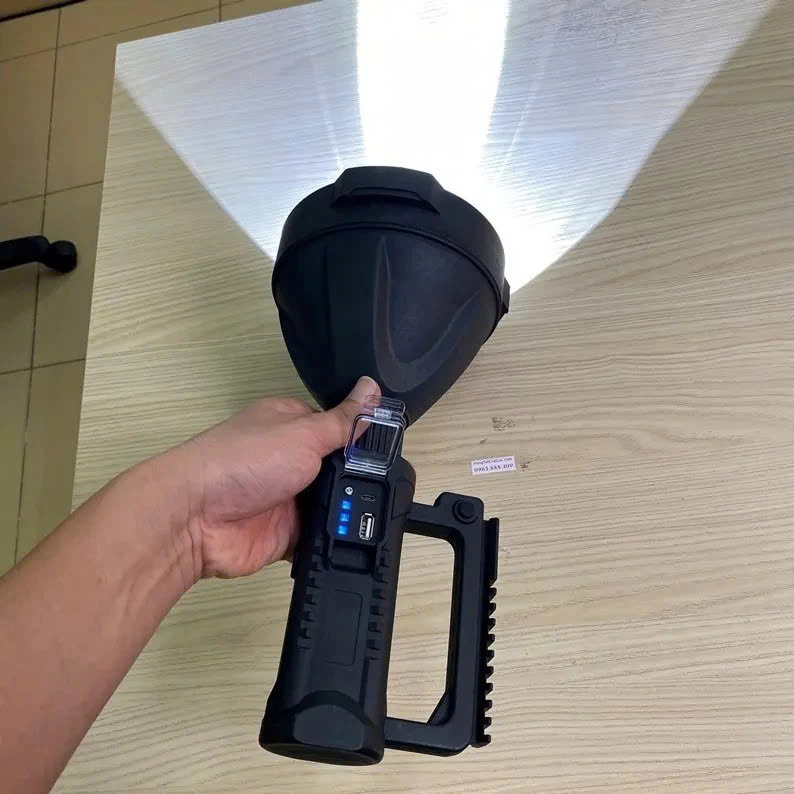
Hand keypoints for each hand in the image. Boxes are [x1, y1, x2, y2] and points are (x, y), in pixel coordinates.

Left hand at [146, 377, 378, 582]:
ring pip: (331, 504)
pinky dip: (330, 539)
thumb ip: (344, 420)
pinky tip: (347, 538)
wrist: (196, 518)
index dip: (362, 438)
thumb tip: (372, 389)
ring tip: (366, 514)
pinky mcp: (284, 532)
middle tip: (382, 486)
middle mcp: (288, 459)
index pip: (338, 426)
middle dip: (356, 479)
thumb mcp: (304, 433)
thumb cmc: (240, 461)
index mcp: (291, 424)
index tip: (390, 448)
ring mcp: (286, 496)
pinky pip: (318, 537)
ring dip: (343, 510)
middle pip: (338, 469)